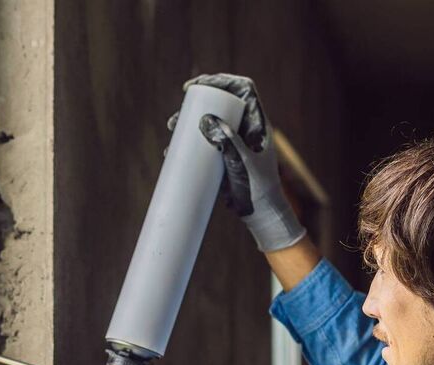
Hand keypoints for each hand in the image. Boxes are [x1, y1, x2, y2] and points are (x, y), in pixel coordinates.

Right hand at [169, 73, 305, 252]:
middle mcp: (245, 128)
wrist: (261, 215)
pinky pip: (204, 143)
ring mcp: (233, 142)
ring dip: (188, 122)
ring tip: (172, 129)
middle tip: (178, 116)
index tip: (198, 85)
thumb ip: (229, 142)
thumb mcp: (243, 164)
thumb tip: (205, 119)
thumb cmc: (259, 189)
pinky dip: (188, 143)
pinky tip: (172, 150)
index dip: (221, 80)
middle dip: (196, 103)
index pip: (243, 89)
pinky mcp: (223, 157)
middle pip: (221, 102)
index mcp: (257, 123)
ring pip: (209, 122)